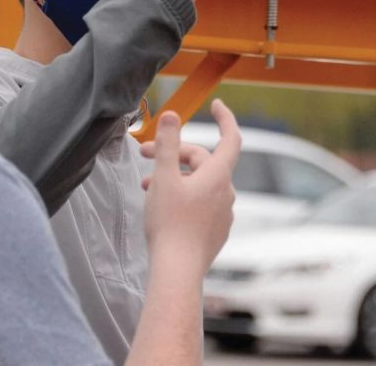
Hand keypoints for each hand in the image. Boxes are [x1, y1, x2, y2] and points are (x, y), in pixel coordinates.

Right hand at [141, 100, 240, 276]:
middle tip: (144, 155)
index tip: (216, 104)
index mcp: (217, 176)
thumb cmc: (169, 224)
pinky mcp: (215, 231)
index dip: (225, 118)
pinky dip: (183, 195)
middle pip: (202, 161)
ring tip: (147, 185)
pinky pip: (201, 203)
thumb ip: (167, 144)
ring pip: (199, 183)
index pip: (231, 138)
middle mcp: (226, 193)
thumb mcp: (163, 177)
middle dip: (173, 154)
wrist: (177, 272)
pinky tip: (162, 206)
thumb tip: (172, 115)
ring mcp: (223, 214)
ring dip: (174, 177)